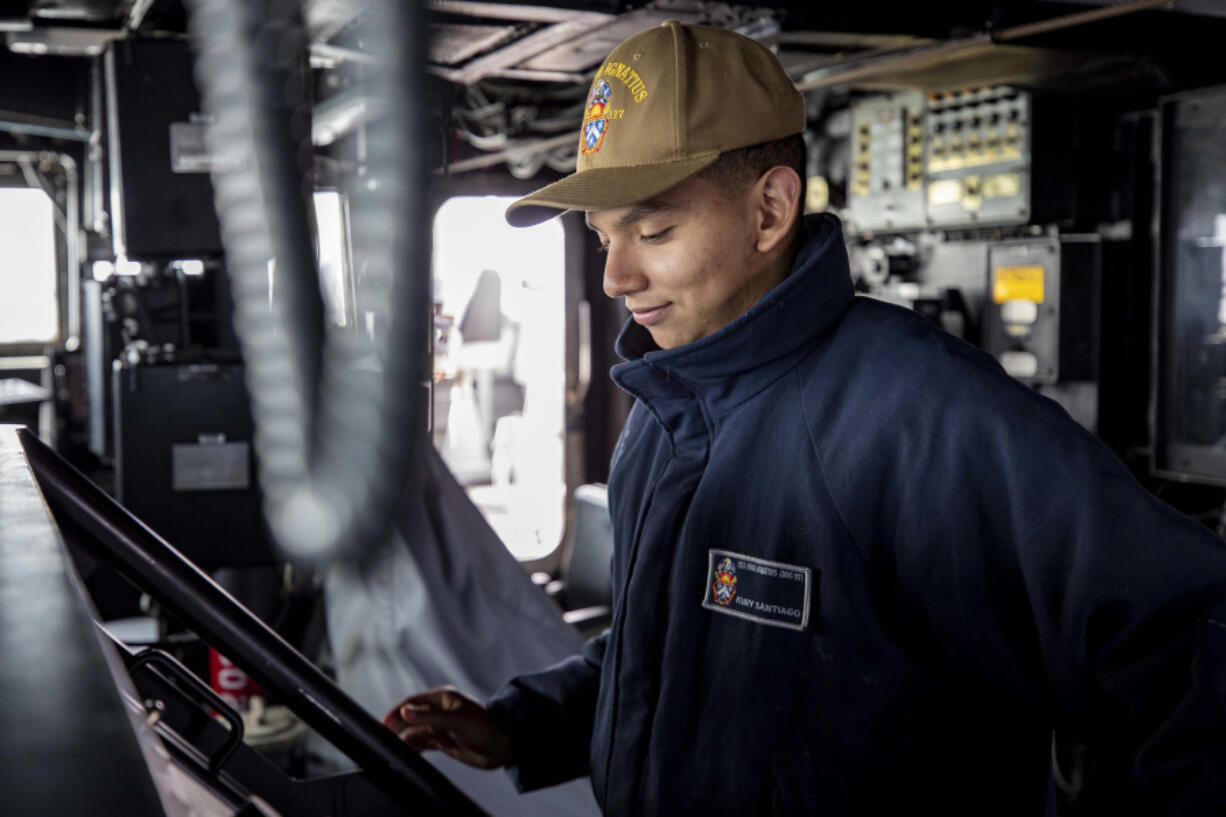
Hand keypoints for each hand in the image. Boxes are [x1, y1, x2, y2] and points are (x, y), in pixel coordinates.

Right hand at [382, 686, 512, 769]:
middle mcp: (440, 711)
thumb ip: (429, 717)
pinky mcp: (444, 741)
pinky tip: (406, 754)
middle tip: (383, 739)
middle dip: (397, 727)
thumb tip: (404, 712)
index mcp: (443, 698)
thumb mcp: (456, 721)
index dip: (397, 712)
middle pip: (411, 717)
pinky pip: (422, 744)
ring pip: (415, 732)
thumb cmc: (485, 728)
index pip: (412, 702)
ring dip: (404, 739)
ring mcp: (441, 726)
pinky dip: (413, 748)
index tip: (383, 724)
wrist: (504, 746)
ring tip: (392, 749)